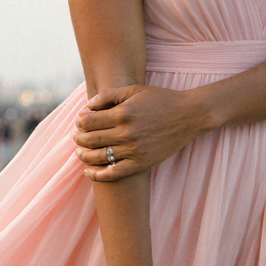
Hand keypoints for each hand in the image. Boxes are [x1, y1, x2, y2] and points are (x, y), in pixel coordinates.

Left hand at [74, 86, 206, 181]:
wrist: (188, 115)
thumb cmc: (161, 99)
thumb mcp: (134, 89)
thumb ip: (109, 95)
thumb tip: (87, 105)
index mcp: (122, 113)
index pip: (90, 121)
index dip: (80, 123)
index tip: (79, 123)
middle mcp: (126, 132)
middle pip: (92, 139)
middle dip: (79, 139)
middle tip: (76, 138)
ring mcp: (134, 150)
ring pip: (100, 157)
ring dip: (85, 156)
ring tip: (80, 153)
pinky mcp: (141, 163)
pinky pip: (115, 173)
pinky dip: (99, 175)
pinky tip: (89, 172)